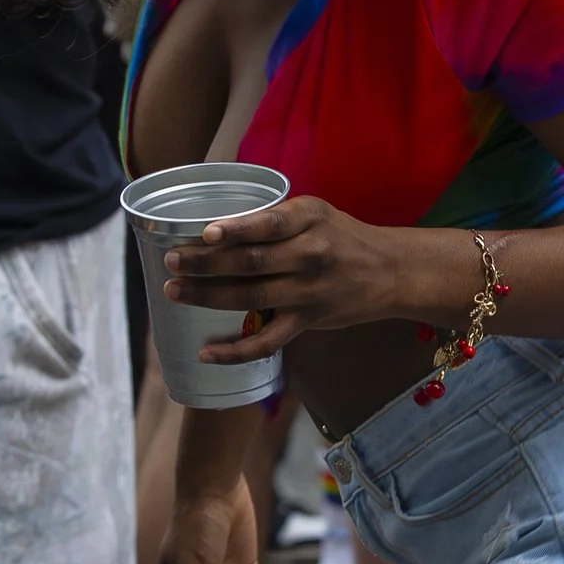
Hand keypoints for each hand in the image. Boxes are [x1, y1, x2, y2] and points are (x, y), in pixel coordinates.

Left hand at [162, 195, 413, 360]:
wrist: (391, 271)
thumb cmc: (343, 236)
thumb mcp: (315, 212)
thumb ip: (273, 217)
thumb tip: (214, 226)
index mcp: (308, 219)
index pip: (266, 225)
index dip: (234, 230)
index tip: (204, 233)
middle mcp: (309, 255)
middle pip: (250, 262)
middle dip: (205, 263)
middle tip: (171, 262)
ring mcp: (308, 292)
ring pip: (250, 297)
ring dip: (207, 296)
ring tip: (175, 291)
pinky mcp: (308, 321)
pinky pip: (267, 341)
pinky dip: (235, 351)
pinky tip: (207, 352)